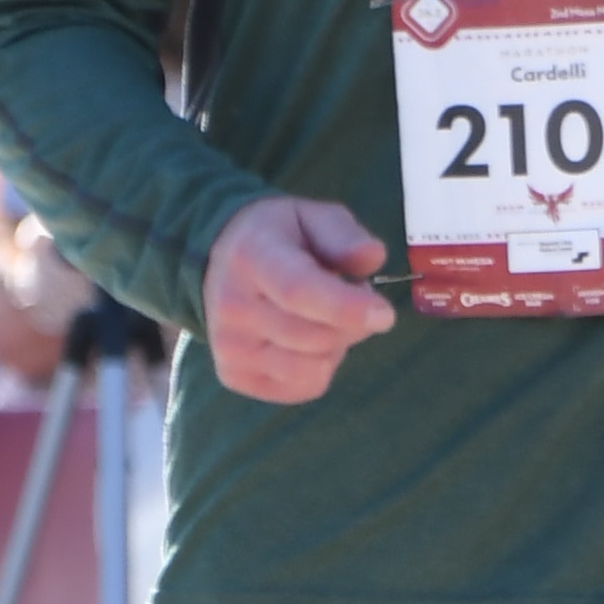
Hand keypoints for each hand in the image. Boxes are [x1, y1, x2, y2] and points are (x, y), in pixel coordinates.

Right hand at [202, 192, 395, 403]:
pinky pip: (304, 387)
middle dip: (352, 323)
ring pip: (313, 368)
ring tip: (323, 316)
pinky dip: (321, 367)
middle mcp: (232, 307)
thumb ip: (344, 236)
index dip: (345, 307)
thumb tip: (373, 257)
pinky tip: (307, 340)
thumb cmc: (279, 238)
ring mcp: (229, 348)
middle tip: (351, 297)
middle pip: (315, 336)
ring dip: (337, 346)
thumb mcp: (312, 217)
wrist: (219, 262)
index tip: (385, 314)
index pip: (297, 291)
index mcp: (252, 257)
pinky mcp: (235, 377)